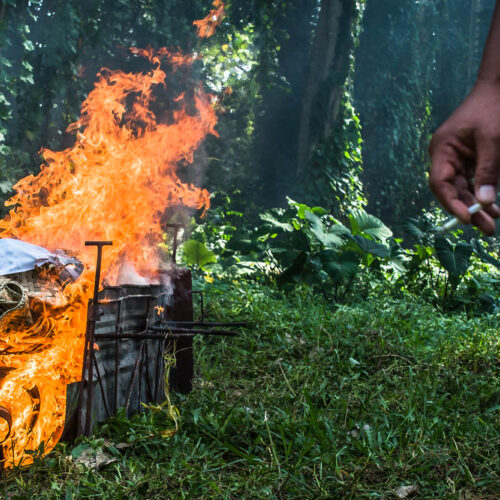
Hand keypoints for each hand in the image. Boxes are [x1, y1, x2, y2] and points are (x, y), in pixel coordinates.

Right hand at [429, 80, 499, 234]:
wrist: (499, 87)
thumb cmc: (494, 108)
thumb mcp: (494, 140)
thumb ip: (488, 172)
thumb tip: (485, 203)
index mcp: (442, 150)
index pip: (440, 183)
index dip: (451, 203)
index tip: (468, 218)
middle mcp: (445, 157)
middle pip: (453, 190)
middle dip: (469, 210)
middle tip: (487, 229)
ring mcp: (457, 159)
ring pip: (464, 189)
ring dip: (478, 206)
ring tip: (493, 223)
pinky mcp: (470, 159)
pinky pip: (474, 181)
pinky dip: (484, 194)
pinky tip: (495, 208)